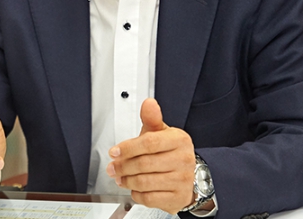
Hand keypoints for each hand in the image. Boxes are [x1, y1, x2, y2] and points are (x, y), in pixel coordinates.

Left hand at [106, 98, 195, 213]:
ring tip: (121, 177)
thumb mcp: (161, 132)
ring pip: (145, 182)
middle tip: (113, 167)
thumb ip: (151, 118)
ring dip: (127, 181)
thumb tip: (148, 103)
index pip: (149, 143)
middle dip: (123, 166)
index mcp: (179, 139)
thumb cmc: (170, 151)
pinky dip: (137, 194)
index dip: (128, 147)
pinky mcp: (178, 197)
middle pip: (145, 164)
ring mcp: (183, 180)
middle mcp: (184, 159)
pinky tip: (134, 188)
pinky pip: (150, 198)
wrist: (188, 173)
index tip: (115, 152)